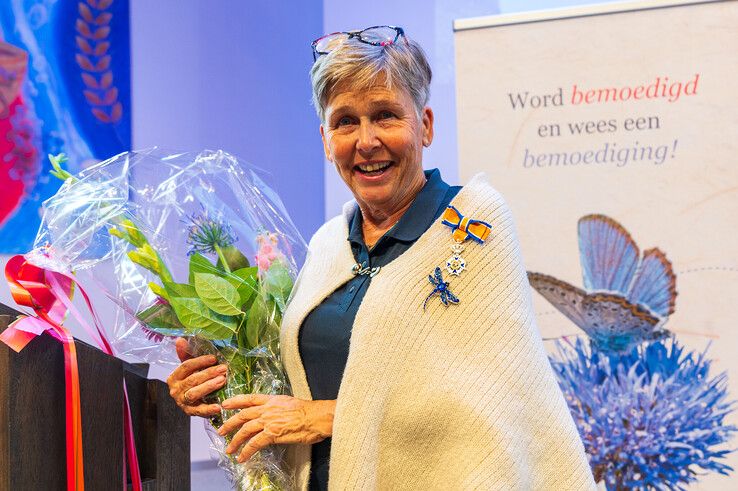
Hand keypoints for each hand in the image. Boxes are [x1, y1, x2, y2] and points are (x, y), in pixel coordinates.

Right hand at [166, 337, 226, 416]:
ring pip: (194, 393)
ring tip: (222, 380)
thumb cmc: (191, 380)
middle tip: (223, 368)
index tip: (214, 358)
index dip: (200, 361)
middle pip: (192, 380)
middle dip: (209, 373)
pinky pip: (199, 411)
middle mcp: (175, 390)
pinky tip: (219, 406)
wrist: (190, 401)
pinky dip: (209, 409)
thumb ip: (185, 355)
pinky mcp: (190, 412)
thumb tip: (180, 339)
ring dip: (209, 386)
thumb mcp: (188, 367)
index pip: (186, 366)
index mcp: (174, 377)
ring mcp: (182, 402)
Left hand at [218, 394, 335, 462]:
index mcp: (272, 400)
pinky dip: (246, 451)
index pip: (250, 398)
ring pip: (245, 430)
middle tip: (221, 430)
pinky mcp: (272, 434)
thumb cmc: (308, 411)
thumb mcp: (290, 403)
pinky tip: (242, 457)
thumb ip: (278, 407)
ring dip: (235, 440)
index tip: (225, 404)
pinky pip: (254, 444)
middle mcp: (267, 409)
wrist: (316, 417)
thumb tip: (274, 414)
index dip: (235, 401)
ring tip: (229, 449)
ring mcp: (268, 421)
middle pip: (243, 415)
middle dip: (230, 423)